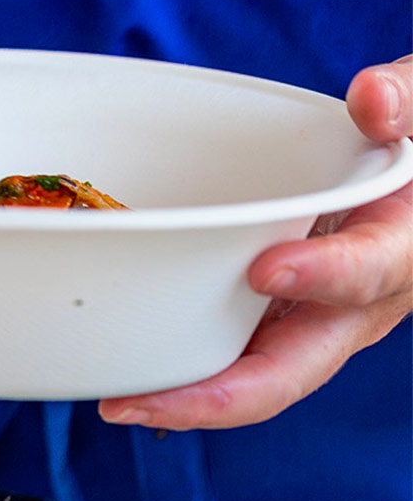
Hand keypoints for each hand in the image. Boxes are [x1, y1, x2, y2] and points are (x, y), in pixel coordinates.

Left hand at [99, 56, 412, 429]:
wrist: (412, 174)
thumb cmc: (411, 139)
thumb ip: (406, 100)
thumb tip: (372, 99)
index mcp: (406, 248)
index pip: (373, 269)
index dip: (325, 275)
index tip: (266, 269)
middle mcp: (361, 301)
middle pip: (298, 364)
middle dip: (223, 394)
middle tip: (140, 402)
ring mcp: (316, 316)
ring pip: (261, 372)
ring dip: (193, 395)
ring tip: (118, 402)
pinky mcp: (281, 312)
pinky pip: (238, 350)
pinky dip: (187, 368)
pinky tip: (127, 372)